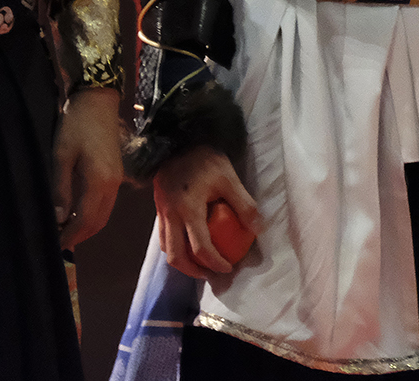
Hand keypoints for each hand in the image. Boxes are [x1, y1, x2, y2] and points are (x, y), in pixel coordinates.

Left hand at [54, 88, 122, 247]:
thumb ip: (61, 189)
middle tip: (59, 243)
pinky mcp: (116, 173)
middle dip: (80, 235)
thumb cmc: (76, 126)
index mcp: (100, 180)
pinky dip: (93, 214)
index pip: (87, 219)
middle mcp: (114, 183)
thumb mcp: (61, 156)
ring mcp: (118, 178)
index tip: (55, 245)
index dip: (71, 235)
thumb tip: (59, 218)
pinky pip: (107, 202)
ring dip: (87, 226)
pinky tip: (77, 214)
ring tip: (66, 231)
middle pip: (100, 220)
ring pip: (105, 213)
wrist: (98, 101)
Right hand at [152, 147, 258, 276]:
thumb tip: (259, 229)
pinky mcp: (159, 210)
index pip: (200, 248)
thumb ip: (243, 204)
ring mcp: (161, 214)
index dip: (215, 263)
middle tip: (212, 274)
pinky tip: (189, 245)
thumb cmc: (205, 160)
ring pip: (166, 249)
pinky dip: (175, 248)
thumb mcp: (229, 179)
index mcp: (188, 211)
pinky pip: (163, 237)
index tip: (228, 268)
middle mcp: (171, 217)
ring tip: (201, 264)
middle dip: (194, 271)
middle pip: (176, 257)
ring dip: (183, 262)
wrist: (176, 143)